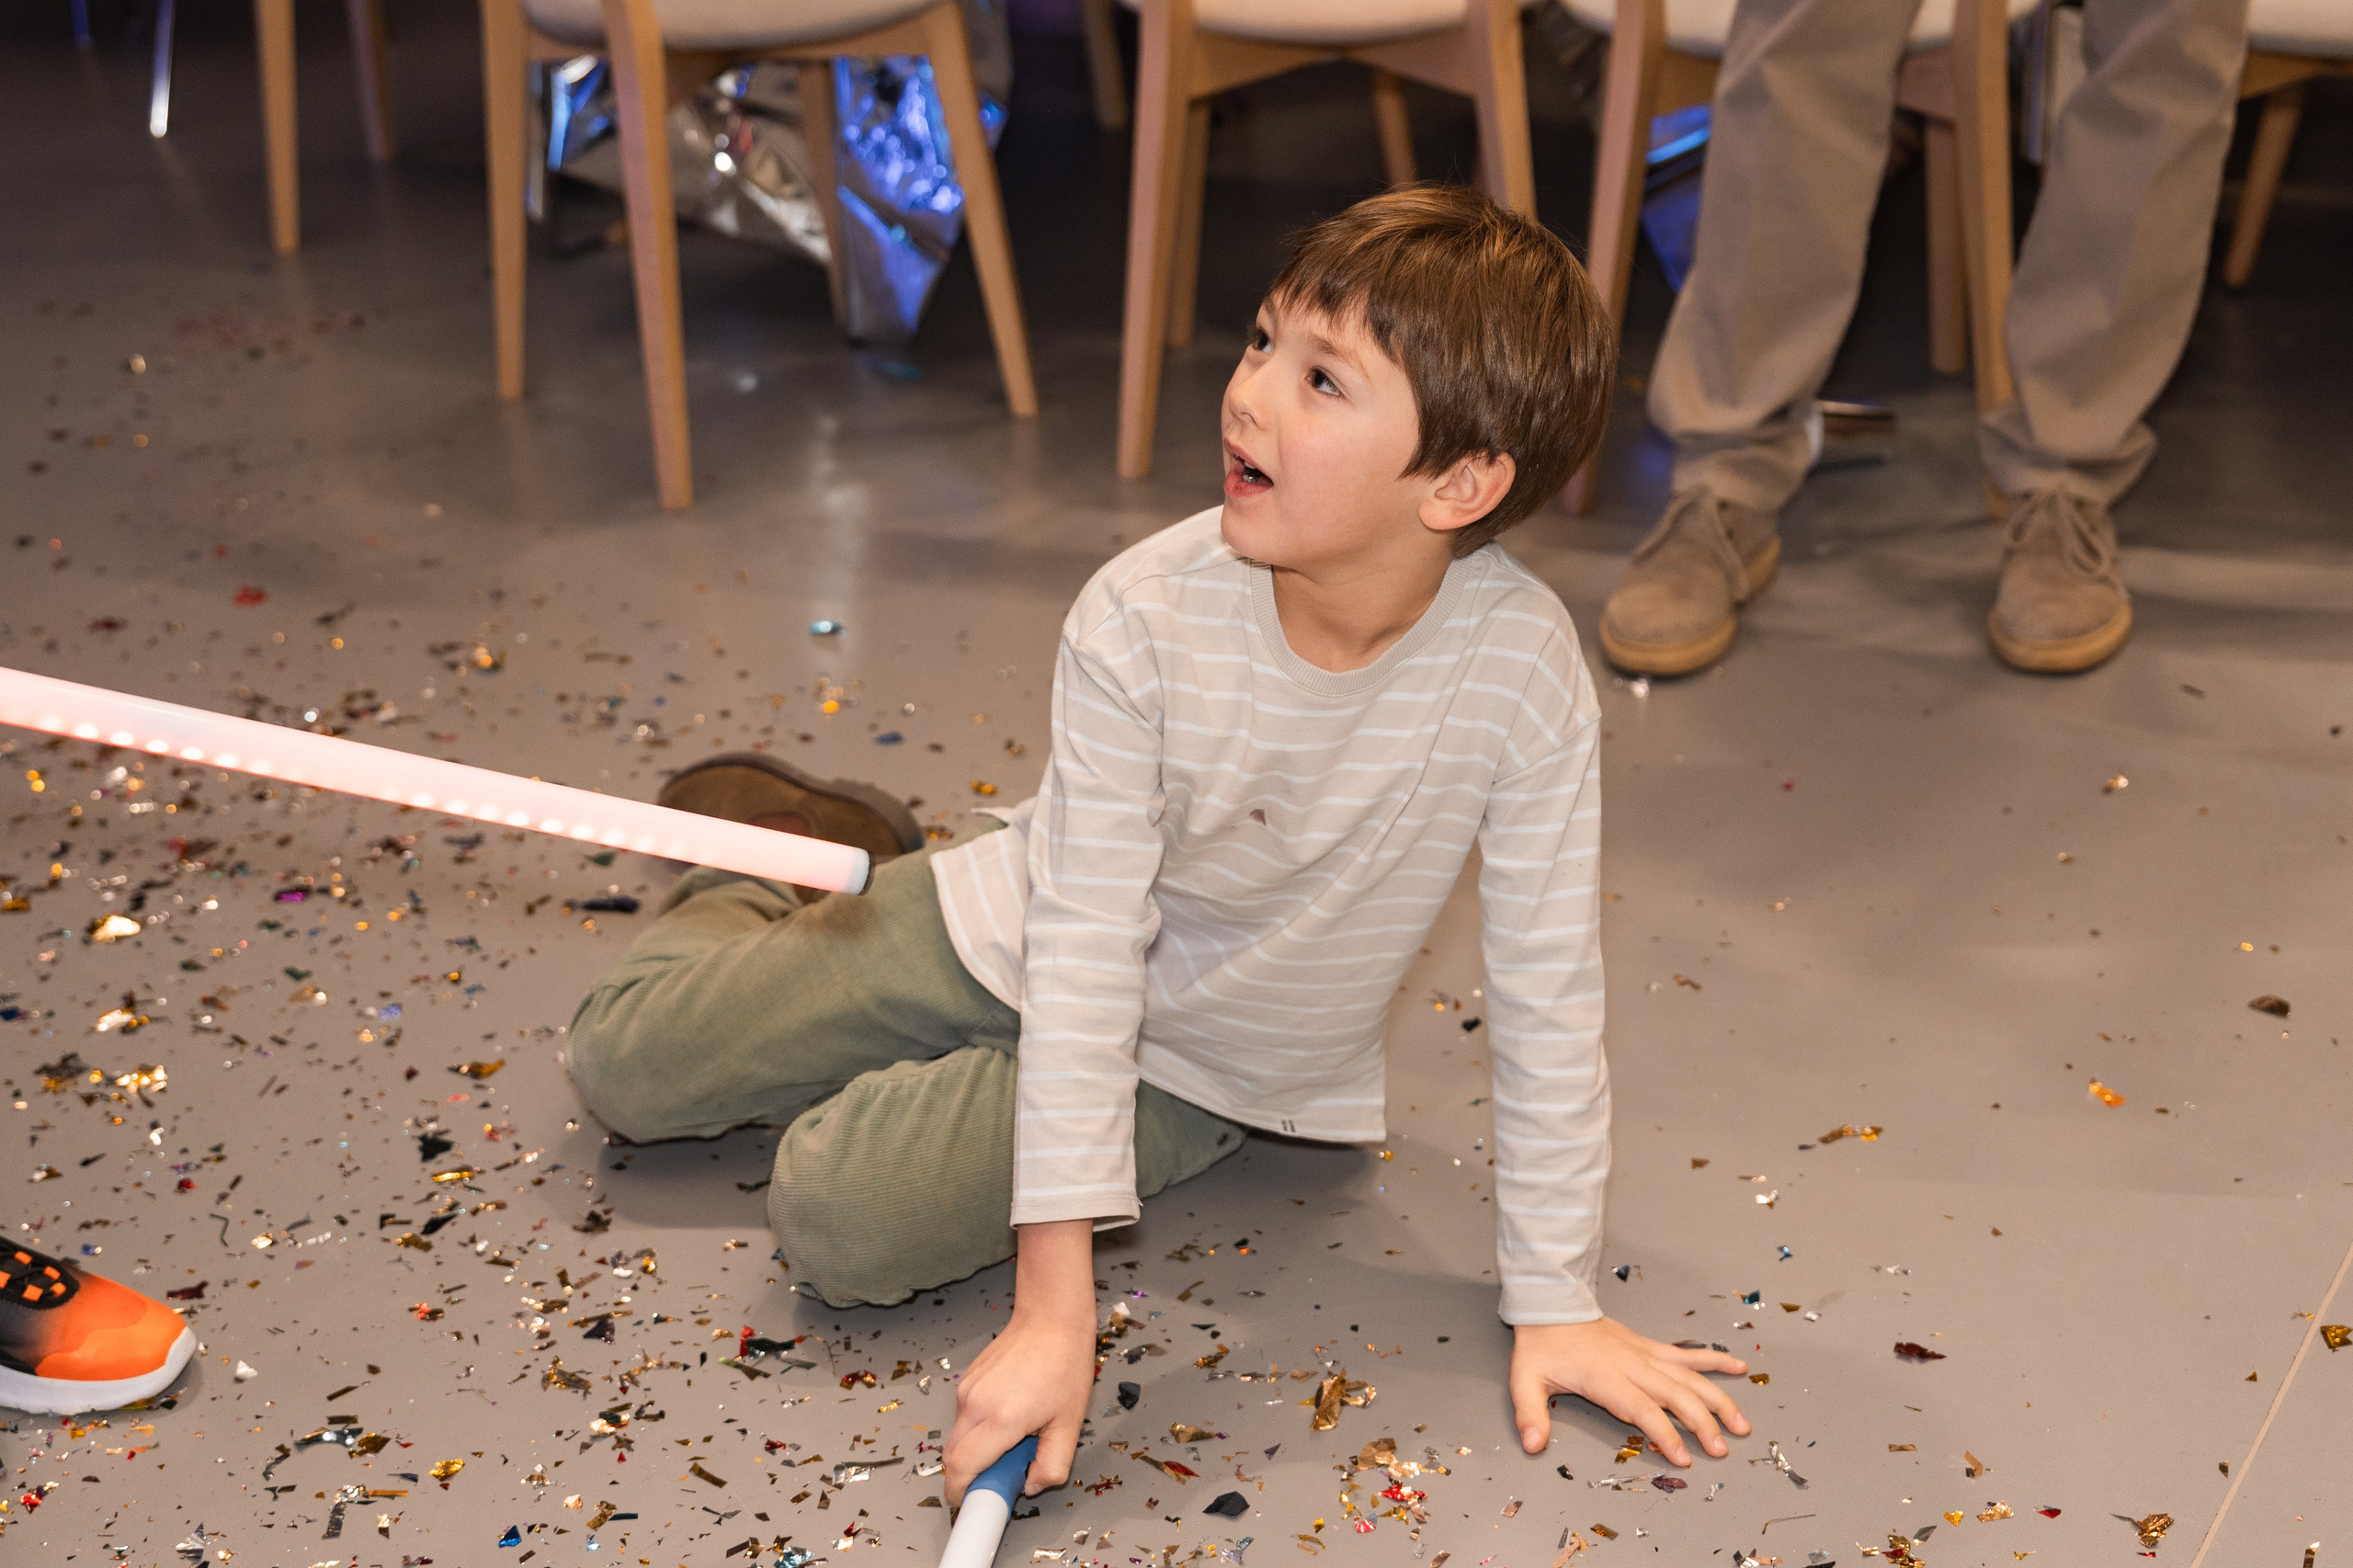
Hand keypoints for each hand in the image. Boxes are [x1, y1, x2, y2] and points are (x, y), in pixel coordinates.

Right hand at [942, 1220, 1096, 1505]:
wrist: (1052, 1317)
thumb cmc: (1064, 1363)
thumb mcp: (1070, 1423)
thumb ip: (1053, 1463)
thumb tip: (1033, 1485)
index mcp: (1001, 1418)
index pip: (961, 1469)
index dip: (960, 1494)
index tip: (972, 1506)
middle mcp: (976, 1403)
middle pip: (952, 1457)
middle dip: (970, 1476)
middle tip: (1002, 1475)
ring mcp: (967, 1389)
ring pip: (957, 1437)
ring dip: (977, 1450)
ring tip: (1014, 1438)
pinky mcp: (965, 1380)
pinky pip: (963, 1417)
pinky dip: (978, 1428)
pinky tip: (1009, 1416)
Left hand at [1508, 1318, 1749, 1465]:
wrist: (1550, 1304)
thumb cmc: (1541, 1344)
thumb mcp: (1525, 1380)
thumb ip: (1529, 1414)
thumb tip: (1532, 1444)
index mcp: (1605, 1377)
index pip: (1642, 1409)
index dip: (1664, 1434)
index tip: (1682, 1458)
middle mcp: (1631, 1365)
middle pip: (1676, 1395)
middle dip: (1703, 1424)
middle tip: (1722, 1450)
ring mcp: (1644, 1354)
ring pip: (1690, 1376)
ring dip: (1718, 1399)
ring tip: (1742, 1423)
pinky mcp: (1648, 1346)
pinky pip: (1687, 1354)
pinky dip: (1714, 1360)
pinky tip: (1738, 1366)